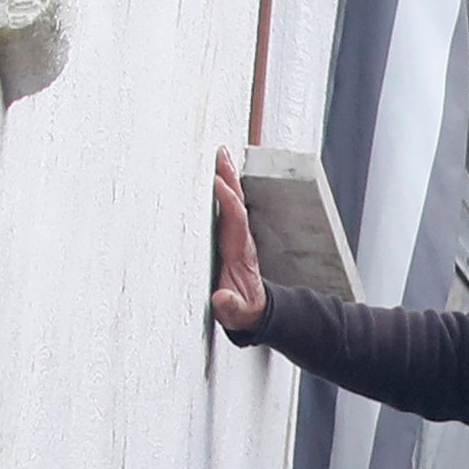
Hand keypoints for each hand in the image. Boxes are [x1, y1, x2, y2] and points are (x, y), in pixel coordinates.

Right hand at [207, 150, 267, 335]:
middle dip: (229, 178)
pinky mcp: (229, 236)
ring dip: (226, 178)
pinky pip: (226, 207)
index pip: (235, 221)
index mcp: (239, 253)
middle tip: (221, 154)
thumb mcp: (236, 314)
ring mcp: (236, 236)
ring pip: (232, 202)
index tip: (216, 182)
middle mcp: (240, 239)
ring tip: (219, 154)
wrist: (253, 309)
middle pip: (236, 203)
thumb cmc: (241, 309)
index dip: (227, 202)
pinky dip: (221, 190)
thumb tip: (222, 299)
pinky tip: (215, 175)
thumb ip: (231, 308)